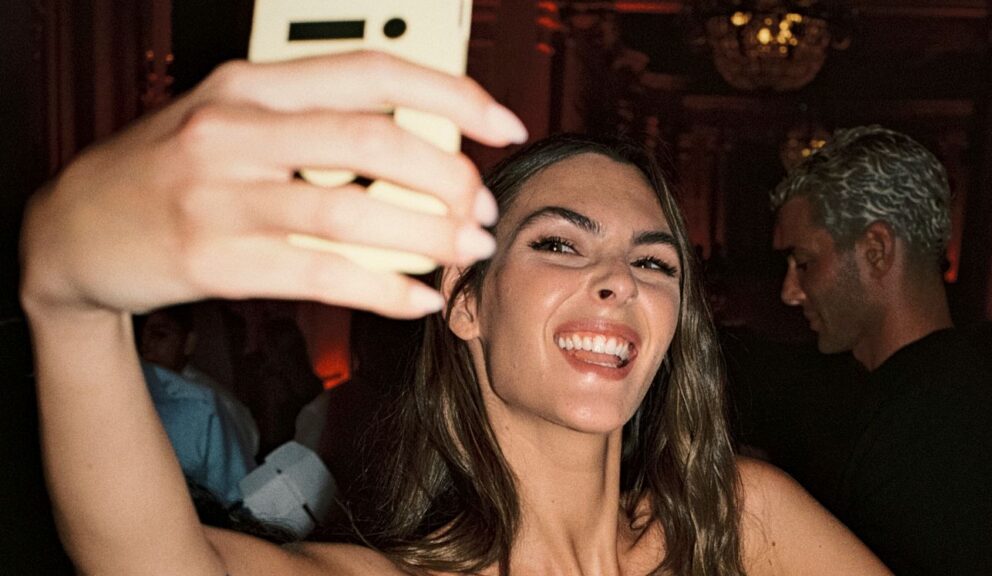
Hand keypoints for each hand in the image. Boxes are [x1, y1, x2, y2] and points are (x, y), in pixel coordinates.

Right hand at [20, 51, 525, 318]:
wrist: (72, 229)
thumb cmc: (170, 169)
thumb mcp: (233, 120)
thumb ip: (313, 121)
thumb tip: (420, 141)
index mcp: (249, 84)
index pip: (371, 71)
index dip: (450, 94)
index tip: (502, 122)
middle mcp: (235, 130)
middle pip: (374, 140)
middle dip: (449, 175)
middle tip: (479, 206)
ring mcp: (221, 197)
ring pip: (352, 210)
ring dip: (428, 234)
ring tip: (464, 250)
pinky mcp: (213, 261)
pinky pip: (321, 274)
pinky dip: (382, 288)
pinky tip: (416, 298)